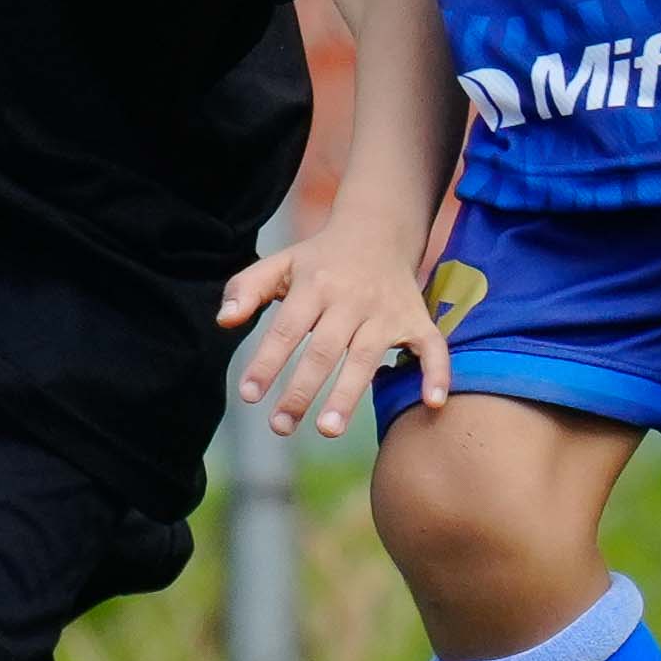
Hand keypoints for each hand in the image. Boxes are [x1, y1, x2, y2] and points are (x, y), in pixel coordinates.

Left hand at [218, 212, 450, 438]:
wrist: (378, 230)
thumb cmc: (319, 258)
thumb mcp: (279, 264)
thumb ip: (246, 289)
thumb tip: (224, 321)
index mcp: (314, 285)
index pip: (286, 329)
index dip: (267, 362)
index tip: (249, 396)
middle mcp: (351, 299)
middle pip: (324, 350)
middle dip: (302, 390)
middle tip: (280, 427)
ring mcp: (386, 311)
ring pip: (367, 356)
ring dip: (349, 394)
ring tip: (327, 430)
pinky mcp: (416, 319)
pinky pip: (432, 347)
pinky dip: (436, 372)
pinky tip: (433, 403)